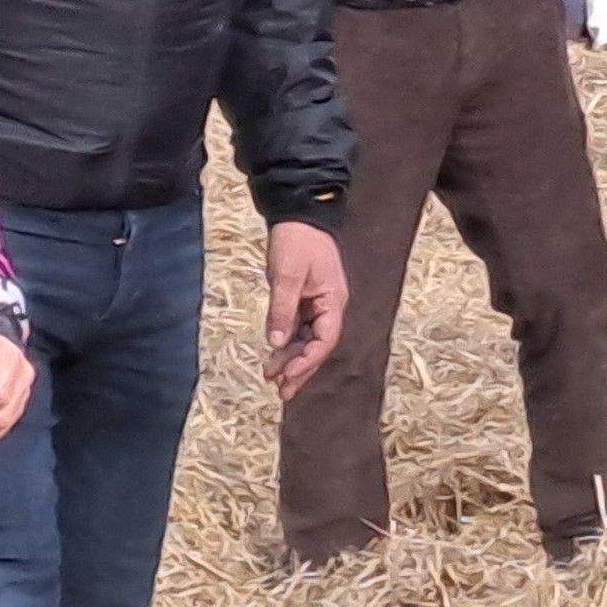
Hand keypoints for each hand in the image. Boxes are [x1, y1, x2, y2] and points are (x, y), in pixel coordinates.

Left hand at [262, 221, 344, 399]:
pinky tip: (275, 355)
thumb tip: (277, 343)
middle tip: (281, 392)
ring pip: (307, 338)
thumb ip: (283, 310)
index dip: (307, 360)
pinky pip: (299, 327)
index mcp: (334, 301)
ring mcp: (318, 303)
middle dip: (300, 368)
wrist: (298, 214)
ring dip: (291, 358)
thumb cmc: (296, 242)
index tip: (288, 375)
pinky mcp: (306, 299)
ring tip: (272, 378)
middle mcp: (330, 306)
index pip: (325, 340)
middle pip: (317, 345)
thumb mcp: (287, 276)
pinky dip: (288, 342)